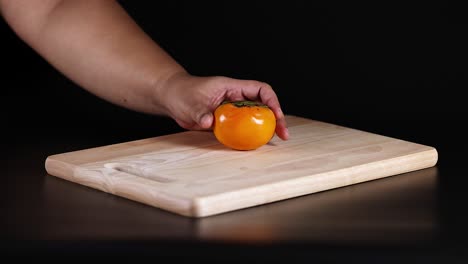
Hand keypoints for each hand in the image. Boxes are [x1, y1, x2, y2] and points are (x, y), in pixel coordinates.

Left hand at [157, 72, 288, 139]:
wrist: (172, 98)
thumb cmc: (182, 93)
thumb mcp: (190, 102)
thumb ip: (200, 111)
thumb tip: (209, 121)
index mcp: (233, 87)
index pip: (260, 90)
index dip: (272, 101)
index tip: (276, 116)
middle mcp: (236, 98)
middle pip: (263, 105)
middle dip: (276, 119)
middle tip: (283, 134)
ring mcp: (232, 111)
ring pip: (255, 118)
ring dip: (265, 129)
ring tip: (273, 141)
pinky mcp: (226, 122)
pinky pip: (242, 129)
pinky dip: (250, 136)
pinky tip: (254, 146)